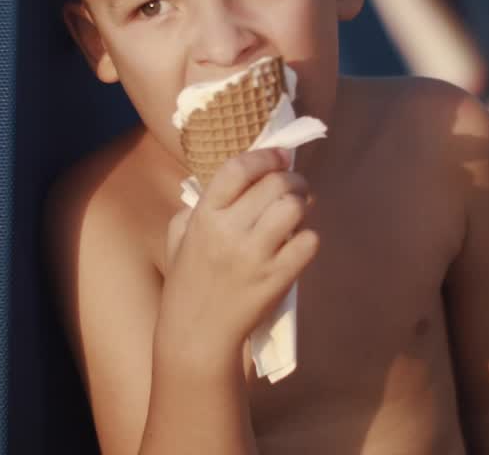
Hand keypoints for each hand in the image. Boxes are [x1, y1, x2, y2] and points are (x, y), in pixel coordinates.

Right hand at [157, 148, 318, 367]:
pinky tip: (300, 241)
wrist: (197, 334)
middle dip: (292, 178)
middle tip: (295, 185)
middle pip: (274, 184)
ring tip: (299, 209)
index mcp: (204, 217)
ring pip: (294, 208)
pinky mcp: (278, 278)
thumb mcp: (179, 237)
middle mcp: (229, 232)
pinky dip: (309, 237)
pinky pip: (308, 242)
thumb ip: (199, 205)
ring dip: (303, 203)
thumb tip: (238, 181)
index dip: (264, 156)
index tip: (279, 155)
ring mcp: (255, 256)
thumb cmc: (188, 282)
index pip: (237, 169)